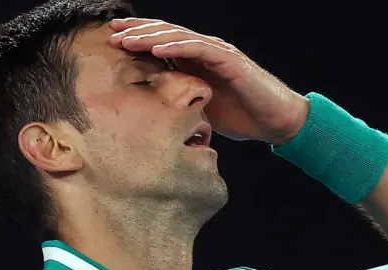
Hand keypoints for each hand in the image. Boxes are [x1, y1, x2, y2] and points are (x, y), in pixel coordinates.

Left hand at [109, 18, 308, 144]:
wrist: (276, 120)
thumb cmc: (242, 116)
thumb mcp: (201, 108)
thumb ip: (182, 101)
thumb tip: (154, 110)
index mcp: (198, 61)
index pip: (163, 44)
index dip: (139, 39)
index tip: (113, 40)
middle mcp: (206, 51)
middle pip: (166, 34)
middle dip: (138, 31)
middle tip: (111, 31)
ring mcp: (218, 52)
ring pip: (178, 37)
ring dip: (151, 36)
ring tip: (127, 38)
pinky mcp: (230, 61)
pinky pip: (198, 49)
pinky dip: (176, 48)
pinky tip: (156, 49)